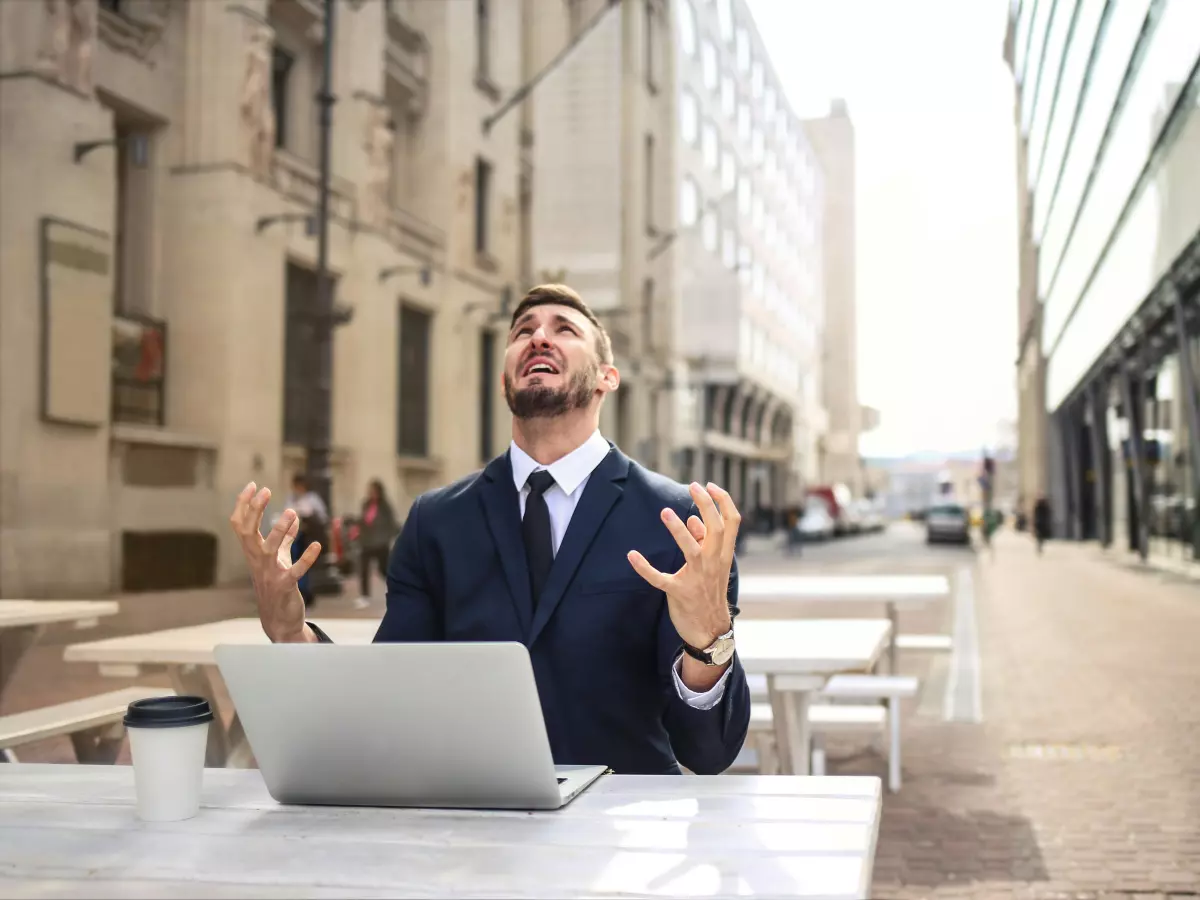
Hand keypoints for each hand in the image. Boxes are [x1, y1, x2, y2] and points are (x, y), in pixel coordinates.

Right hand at [229, 481, 320, 642]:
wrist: (280, 621)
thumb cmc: (277, 586)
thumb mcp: (279, 559)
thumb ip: (285, 539)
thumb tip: (293, 517)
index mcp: (253, 553)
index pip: (240, 525)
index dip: (244, 505)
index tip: (252, 484)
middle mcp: (257, 562)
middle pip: (248, 532)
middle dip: (254, 511)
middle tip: (265, 490)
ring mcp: (270, 575)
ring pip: (268, 549)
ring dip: (279, 530)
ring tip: (291, 512)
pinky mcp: (285, 587)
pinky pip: (295, 571)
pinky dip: (305, 558)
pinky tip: (316, 545)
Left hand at [627, 482, 740, 649]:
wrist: (710, 629)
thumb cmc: (710, 592)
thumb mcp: (714, 566)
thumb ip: (705, 543)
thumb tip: (693, 519)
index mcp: (723, 555)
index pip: (732, 522)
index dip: (723, 501)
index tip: (710, 485)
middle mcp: (713, 563)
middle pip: (716, 528)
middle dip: (706, 505)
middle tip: (693, 486)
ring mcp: (697, 578)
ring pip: (690, 549)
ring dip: (677, 530)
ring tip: (665, 512)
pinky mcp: (679, 592)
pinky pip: (660, 578)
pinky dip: (644, 567)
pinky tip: (632, 555)